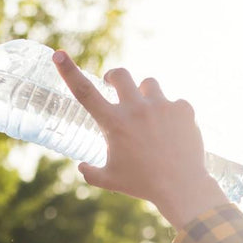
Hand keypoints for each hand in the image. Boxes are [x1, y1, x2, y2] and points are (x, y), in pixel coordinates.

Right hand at [52, 51, 228, 228]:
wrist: (181, 187)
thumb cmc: (141, 184)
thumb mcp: (109, 180)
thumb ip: (90, 172)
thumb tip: (82, 166)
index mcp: (114, 123)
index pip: (84, 92)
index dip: (69, 71)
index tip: (58, 55)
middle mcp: (136, 109)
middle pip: (121, 75)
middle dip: (114, 77)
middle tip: (113, 84)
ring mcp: (162, 106)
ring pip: (148, 84)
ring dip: (143, 94)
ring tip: (147, 113)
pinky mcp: (183, 108)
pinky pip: (173, 102)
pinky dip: (170, 113)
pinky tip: (171, 131)